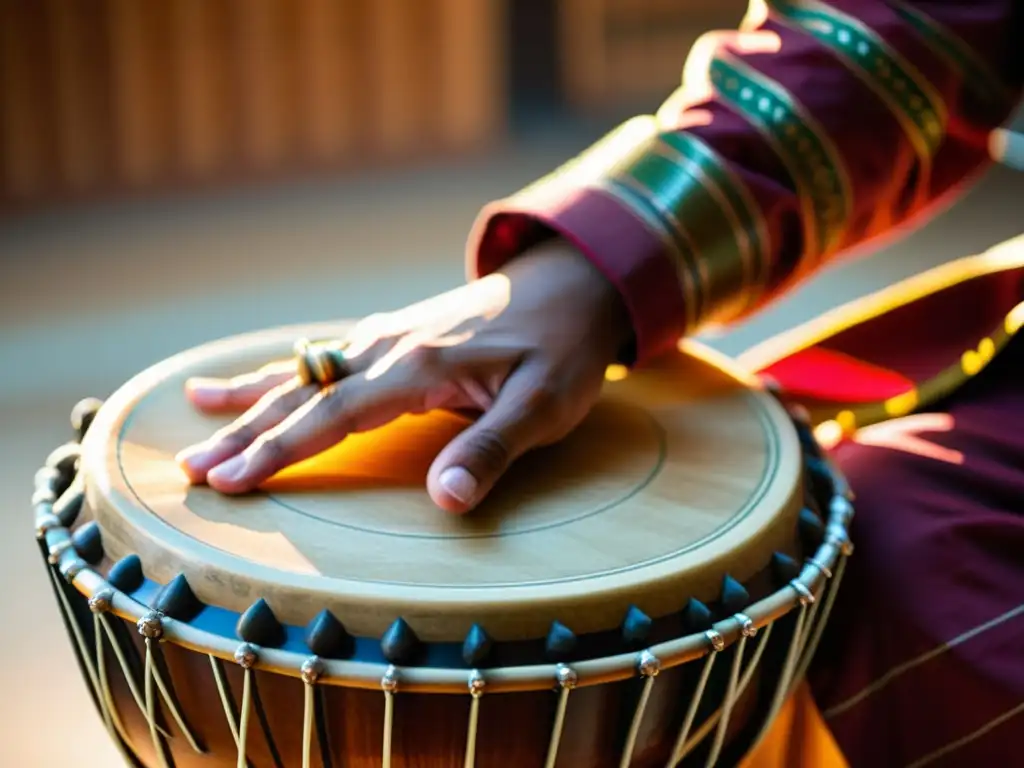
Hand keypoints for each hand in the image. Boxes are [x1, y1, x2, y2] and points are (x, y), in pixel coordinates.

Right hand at [175, 243, 632, 513]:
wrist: (575, 282)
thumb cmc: (563, 348)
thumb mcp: (544, 405)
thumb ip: (493, 450)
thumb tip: (445, 502)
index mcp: (420, 367)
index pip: (333, 417)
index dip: (279, 452)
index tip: (228, 481)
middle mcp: (392, 346)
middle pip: (304, 394)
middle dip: (245, 432)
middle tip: (189, 467)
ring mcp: (392, 334)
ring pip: (308, 369)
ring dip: (253, 395)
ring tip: (197, 406)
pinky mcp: (400, 332)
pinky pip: (330, 352)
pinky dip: (290, 368)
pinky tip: (268, 375)